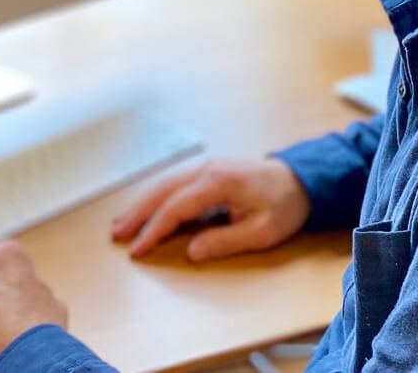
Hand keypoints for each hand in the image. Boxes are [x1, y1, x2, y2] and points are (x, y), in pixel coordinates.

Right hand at [111, 157, 310, 261]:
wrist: (300, 178)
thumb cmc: (283, 205)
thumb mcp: (261, 231)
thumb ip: (225, 241)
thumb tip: (190, 251)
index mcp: (219, 182)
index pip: (176, 207)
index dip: (154, 229)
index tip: (137, 249)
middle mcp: (207, 168)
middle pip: (163, 190)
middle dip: (138, 212)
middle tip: (116, 233)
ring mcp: (206, 165)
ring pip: (165, 182)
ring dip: (142, 202)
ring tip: (121, 222)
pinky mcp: (208, 168)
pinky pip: (175, 180)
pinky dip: (156, 194)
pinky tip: (145, 206)